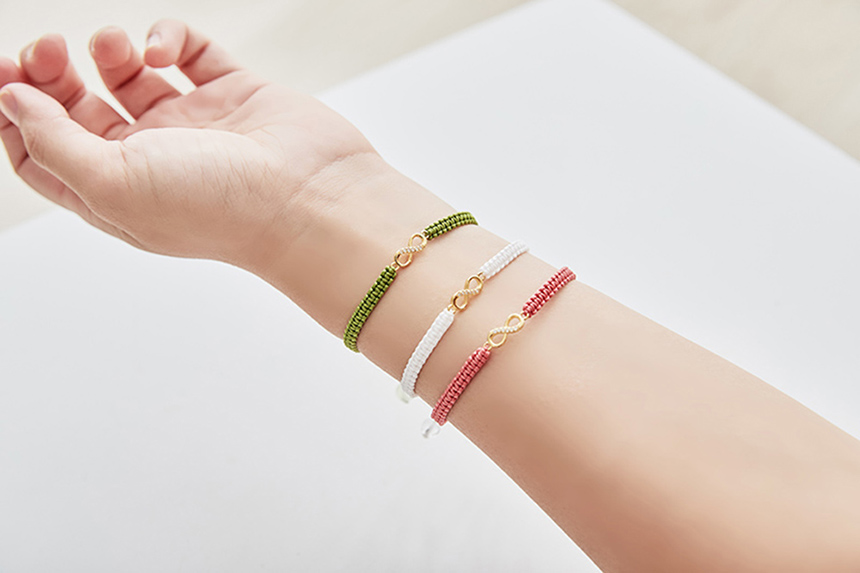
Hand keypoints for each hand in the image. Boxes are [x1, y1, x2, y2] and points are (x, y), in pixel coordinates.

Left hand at [0, 21, 378, 266]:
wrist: (309, 198)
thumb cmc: (220, 208)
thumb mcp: (113, 185)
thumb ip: (52, 142)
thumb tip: (12, 100)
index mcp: (116, 192)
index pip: (45, 152)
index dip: (14, 115)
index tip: (3, 77)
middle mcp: (151, 159)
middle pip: (79, 109)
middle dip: (52, 74)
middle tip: (46, 50)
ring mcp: (193, 125)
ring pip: (130, 75)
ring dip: (108, 50)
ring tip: (115, 48)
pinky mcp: (232, 93)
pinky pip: (188, 51)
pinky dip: (167, 37)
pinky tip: (163, 50)